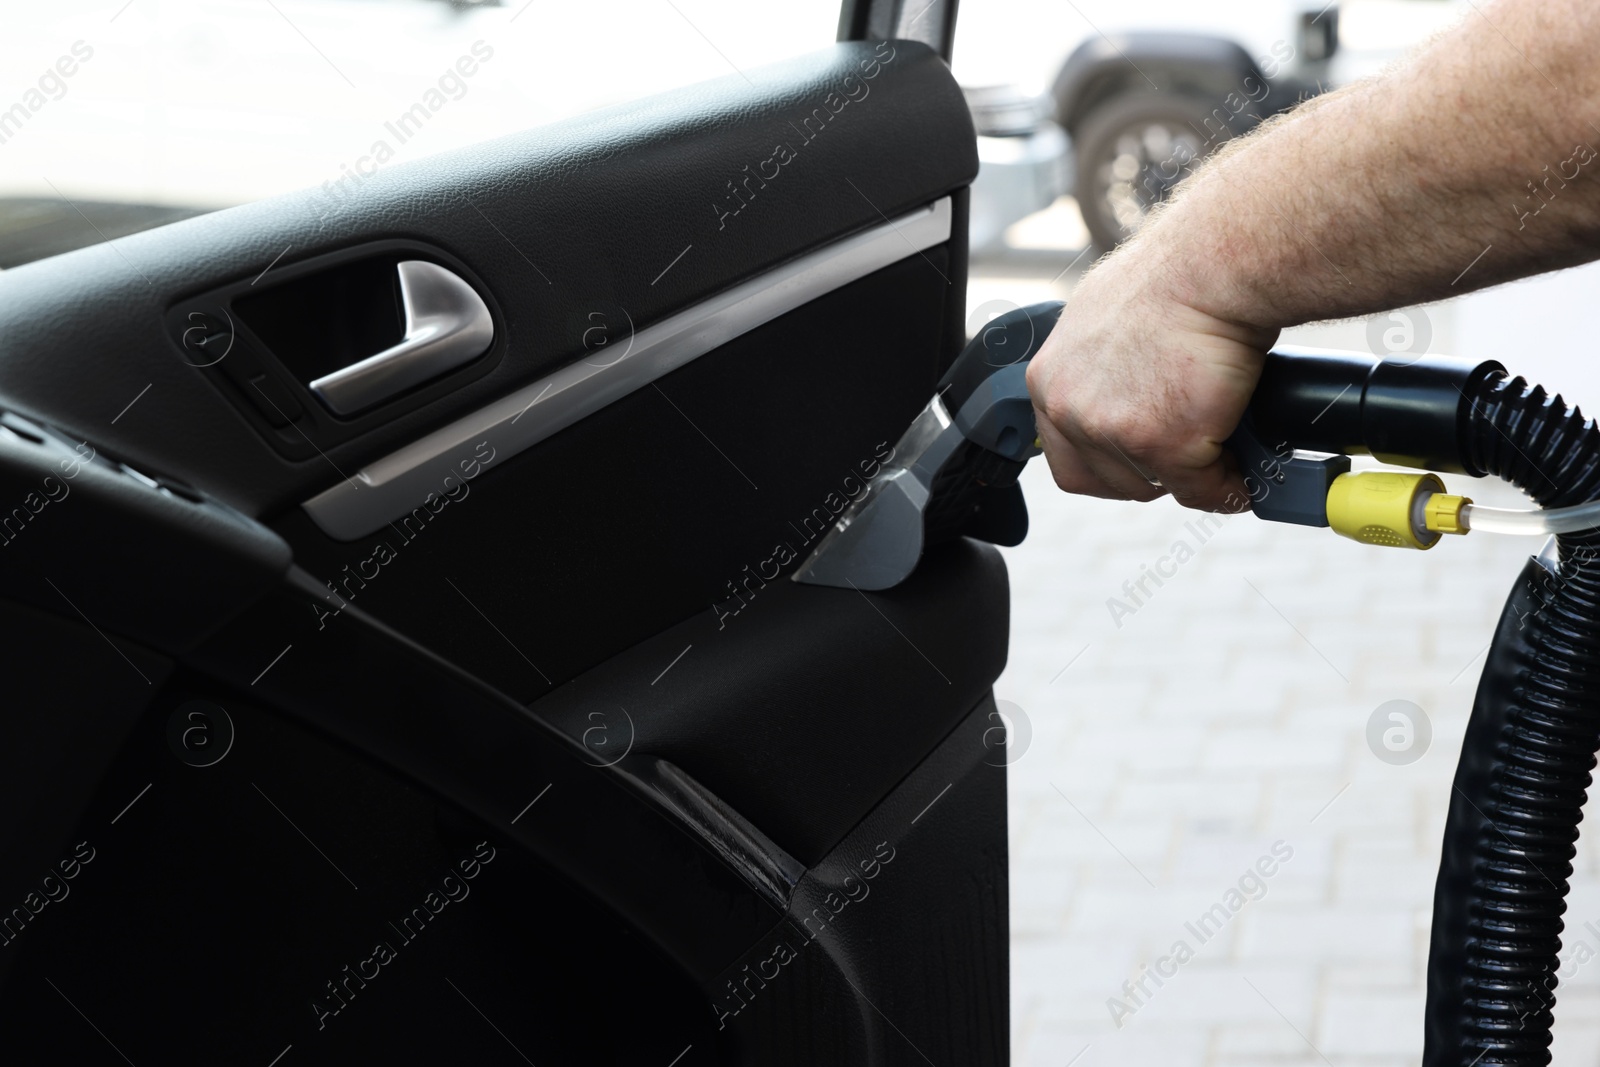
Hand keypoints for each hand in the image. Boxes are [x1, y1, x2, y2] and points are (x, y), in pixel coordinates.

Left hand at [1024, 242, 1277, 511]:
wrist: (1215, 264)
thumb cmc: (1177, 273)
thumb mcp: (1104, 318)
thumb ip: (1098, 365)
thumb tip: (1122, 389)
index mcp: (1049, 378)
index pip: (1064, 453)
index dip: (1109, 462)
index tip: (1139, 457)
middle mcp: (1068, 407)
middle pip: (1105, 478)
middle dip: (1147, 473)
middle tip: (1187, 453)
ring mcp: (1111, 430)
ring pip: (1151, 485)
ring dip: (1188, 477)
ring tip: (1220, 452)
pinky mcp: (1162, 445)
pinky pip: (1199, 488)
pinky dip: (1226, 485)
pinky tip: (1242, 469)